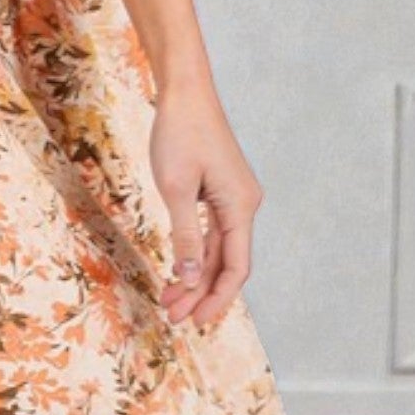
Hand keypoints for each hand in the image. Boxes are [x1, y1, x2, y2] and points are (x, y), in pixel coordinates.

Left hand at [148, 76, 264, 329]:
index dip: (217, 298)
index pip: (236, 267)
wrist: (184, 91)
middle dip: (201, 293)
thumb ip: (185, 236)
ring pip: (219, 248)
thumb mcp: (175, 188)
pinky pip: (213, 230)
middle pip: (227, 262)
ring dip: (196, 276)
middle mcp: (245, 204)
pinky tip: (179, 269)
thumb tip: (191, 279)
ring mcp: (234, 196)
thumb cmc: (179, 133)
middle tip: (174, 319)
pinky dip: (196, 252)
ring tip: (170, 301)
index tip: (197, 322)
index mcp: (240, 206)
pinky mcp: (221, 189)